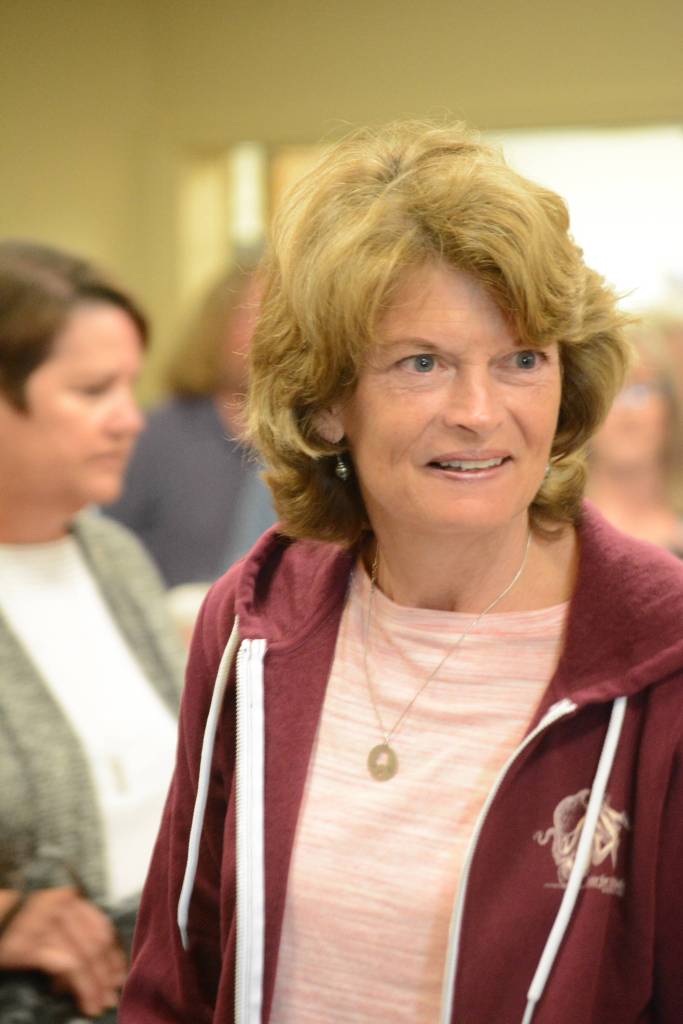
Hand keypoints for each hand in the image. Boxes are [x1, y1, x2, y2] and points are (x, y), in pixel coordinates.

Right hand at [0, 887, 125, 1016]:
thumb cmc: (20, 924)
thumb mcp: (51, 918)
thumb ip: (74, 932)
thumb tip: (100, 966)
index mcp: (70, 899)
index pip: (102, 927)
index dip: (114, 954)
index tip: (120, 975)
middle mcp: (62, 908)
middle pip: (96, 943)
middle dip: (107, 973)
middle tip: (113, 995)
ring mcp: (47, 925)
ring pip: (84, 958)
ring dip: (96, 986)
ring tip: (100, 1004)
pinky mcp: (31, 946)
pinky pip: (67, 968)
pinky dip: (81, 988)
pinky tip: (85, 1003)